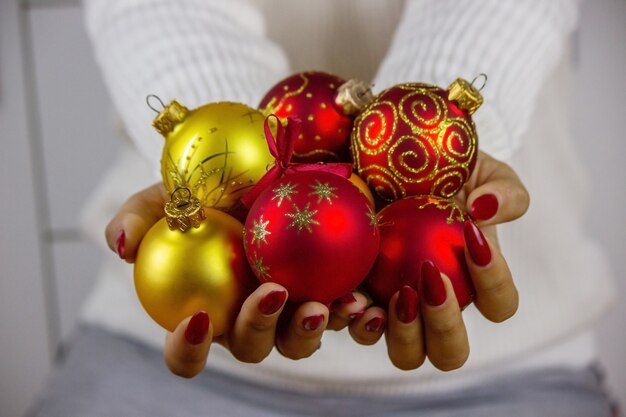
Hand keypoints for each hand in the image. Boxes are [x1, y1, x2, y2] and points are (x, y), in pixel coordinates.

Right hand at [105, 183, 329, 377]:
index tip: (197, 319)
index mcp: (207, 308)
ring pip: (297, 341)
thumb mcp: (172, 193)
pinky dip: (351, 314)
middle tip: (271, 294)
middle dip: (258, 330)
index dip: (187, 349)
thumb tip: (119, 244)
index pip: (187, 350)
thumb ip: (140, 217)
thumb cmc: (210, 186)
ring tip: (323, 304)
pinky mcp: (328, 292)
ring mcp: (289, 310)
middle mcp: (248, 317)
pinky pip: (340, 315)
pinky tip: (362, 299)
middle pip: (250, 348)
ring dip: (309, 330)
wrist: (264, 166)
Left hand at [346, 151, 529, 370]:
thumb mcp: (481, 172)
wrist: (387, 160)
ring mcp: (395, 309)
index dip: (494, 282)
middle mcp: (436, 307)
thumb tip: (485, 210)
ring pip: (405, 353)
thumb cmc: (442, 172)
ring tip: (383, 303)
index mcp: (473, 282)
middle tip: (428, 282)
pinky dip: (349, 319)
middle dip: (445, 329)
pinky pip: (351, 326)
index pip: (499, 303)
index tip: (472, 238)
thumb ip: (504, 192)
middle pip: (450, 352)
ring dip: (399, 335)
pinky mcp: (356, 297)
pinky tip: (347, 297)